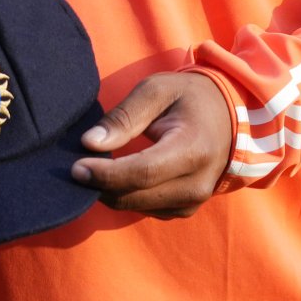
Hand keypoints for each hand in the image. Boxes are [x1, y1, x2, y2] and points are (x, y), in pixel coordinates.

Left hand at [69, 71, 232, 217]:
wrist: (227, 116)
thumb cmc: (188, 97)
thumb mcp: (156, 91)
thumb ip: (123, 116)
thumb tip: (89, 143)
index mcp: (193, 149)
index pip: (143, 172)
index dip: (106, 174)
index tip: (75, 167)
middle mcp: (197, 183)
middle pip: (137, 195)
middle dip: (100, 185)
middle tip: (73, 167)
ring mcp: (193, 201)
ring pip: (137, 207)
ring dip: (109, 192)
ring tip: (91, 167)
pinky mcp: (185, 209)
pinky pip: (145, 209)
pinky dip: (124, 196)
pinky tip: (111, 176)